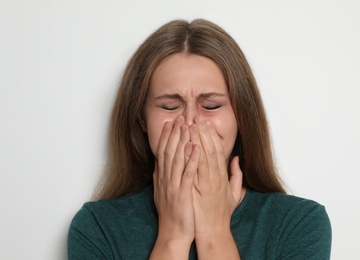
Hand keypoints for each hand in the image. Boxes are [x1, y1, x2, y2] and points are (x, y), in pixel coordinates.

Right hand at [151, 116, 199, 258]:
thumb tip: (159, 164)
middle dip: (174, 133)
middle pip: (169, 151)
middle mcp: (165, 179)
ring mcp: (173, 186)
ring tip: (187, 126)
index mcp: (162, 177)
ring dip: (181, 141)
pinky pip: (187, 174)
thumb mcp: (163, 191)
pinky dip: (191, 160)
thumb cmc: (172, 212)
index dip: (167, 136)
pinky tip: (195, 148)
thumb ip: (163, 177)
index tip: (171, 122)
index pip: (163, 152)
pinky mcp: (182, 194)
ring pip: (177, 159)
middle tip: (179, 117)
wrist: (172, 232)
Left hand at [190, 115, 242, 240]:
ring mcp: (206, 183)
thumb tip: (237, 160)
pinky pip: (194, 170)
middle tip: (196, 116)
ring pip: (201, 156)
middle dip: (202, 131)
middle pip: (209, 149)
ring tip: (189, 124)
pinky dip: (191, 156)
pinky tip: (187, 144)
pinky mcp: (197, 190)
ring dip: (195, 139)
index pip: (218, 150)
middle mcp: (215, 177)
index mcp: (222, 176)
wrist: (213, 231)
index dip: (211, 135)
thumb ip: (236, 176)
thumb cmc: (221, 214)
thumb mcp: (234, 194)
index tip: (205, 122)